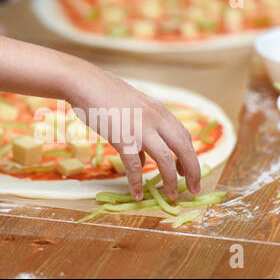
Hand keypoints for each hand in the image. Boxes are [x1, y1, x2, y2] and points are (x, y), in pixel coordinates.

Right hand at [64, 62, 200, 200]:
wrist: (85, 84)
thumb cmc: (105, 95)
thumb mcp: (133, 109)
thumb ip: (142, 131)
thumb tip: (144, 157)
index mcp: (160, 111)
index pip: (184, 136)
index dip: (190, 156)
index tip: (189, 172)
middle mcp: (156, 119)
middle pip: (184, 148)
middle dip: (192, 171)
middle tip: (194, 189)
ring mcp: (140, 128)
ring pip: (165, 159)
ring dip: (170, 180)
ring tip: (172, 196)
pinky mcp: (123, 138)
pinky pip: (134, 165)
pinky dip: (137, 182)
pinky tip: (137, 194)